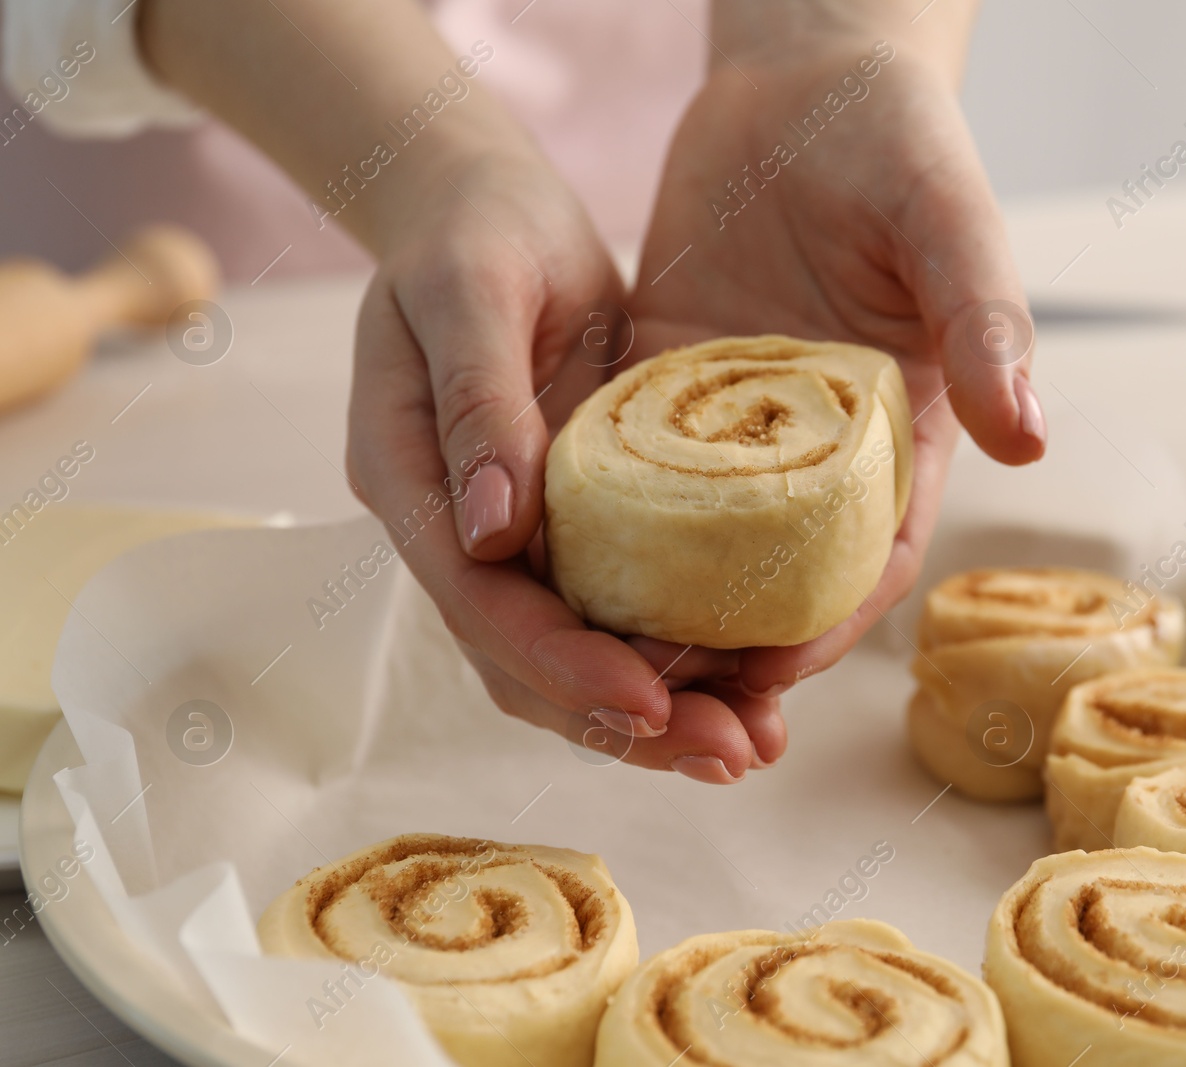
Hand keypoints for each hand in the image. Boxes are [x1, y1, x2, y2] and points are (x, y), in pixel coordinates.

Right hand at [345, 148, 784, 781]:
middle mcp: (454, 529)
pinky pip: (616, 610)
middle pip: (525, 662)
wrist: (489, 212)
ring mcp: (509, 535)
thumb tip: (492, 532)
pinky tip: (749, 680)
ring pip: (571, 656)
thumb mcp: (470, 291)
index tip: (650, 703)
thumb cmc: (474, 233)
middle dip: (625, 720)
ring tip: (753, 745)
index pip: (478, 603)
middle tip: (731, 754)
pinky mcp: (570, 523)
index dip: (560, 663)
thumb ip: (477, 404)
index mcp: (410, 480)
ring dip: (659, 712)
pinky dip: (675, 654)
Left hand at [626, 37, 1045, 698]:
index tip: (765, 679)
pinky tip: (548, 564)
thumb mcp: (951, 224)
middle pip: (770, 582)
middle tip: (667, 712)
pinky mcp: (663, 387)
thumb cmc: (899, 145)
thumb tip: (1027, 437)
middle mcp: (812, 453)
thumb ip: (986, 321)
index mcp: (896, 437)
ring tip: (597, 665)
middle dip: (726, 655)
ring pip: (689, 546)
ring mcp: (732, 427)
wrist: (804, 80)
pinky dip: (596, 524)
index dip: (820, 630)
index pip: (866, 562)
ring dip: (652, 613)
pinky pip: (624, 470)